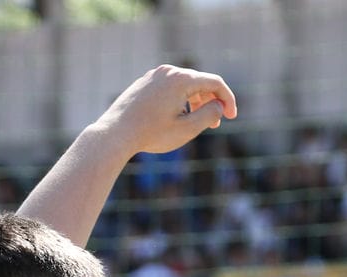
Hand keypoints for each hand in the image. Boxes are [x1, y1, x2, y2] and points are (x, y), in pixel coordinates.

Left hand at [94, 64, 236, 157]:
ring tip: (195, 122)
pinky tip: (176, 117)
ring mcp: (154, 75)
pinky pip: (168, 88)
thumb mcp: (187, 129)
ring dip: (195, 102)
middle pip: (199, 82)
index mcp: (181, 79)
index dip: (228, 99)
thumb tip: (219, 105)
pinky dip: (179, 100)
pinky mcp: (144, 83)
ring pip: (184, 85)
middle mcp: (168, 71)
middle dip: (211, 102)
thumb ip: (209, 115)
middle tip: (214, 124)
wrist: (115, 134)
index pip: (215, 83)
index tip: (232, 117)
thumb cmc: (150, 134)